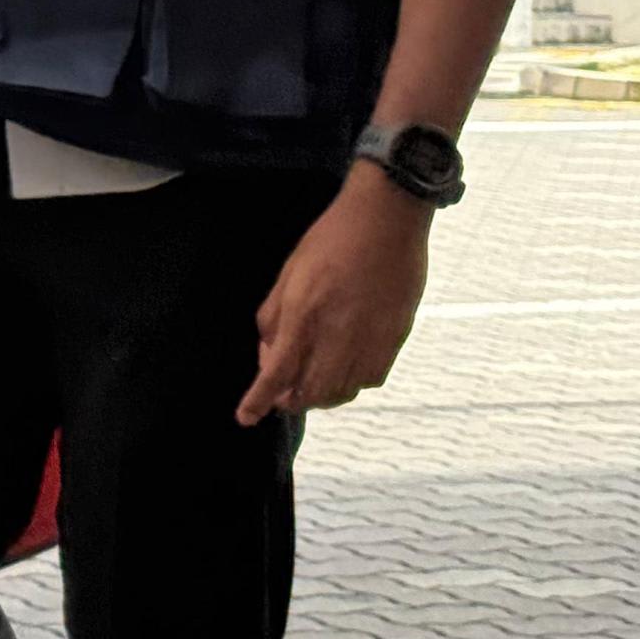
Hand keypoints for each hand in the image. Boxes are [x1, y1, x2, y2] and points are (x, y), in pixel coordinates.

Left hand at [237, 165, 433, 425]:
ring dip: (319, 396)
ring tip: (307, 385)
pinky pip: (370, 379)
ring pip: (342, 392)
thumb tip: (268, 353)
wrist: (386, 222)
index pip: (276, 374)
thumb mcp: (288, 274)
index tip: (245, 417)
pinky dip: (351, 384)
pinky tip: (341, 371)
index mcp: (303, 316)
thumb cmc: (330, 240)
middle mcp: (337, 337)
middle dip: (289, 401)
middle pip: (310, 393)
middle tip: (277, 395)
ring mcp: (370, 342)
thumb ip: (272, 317)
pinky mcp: (395, 340)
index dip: (258, 400)